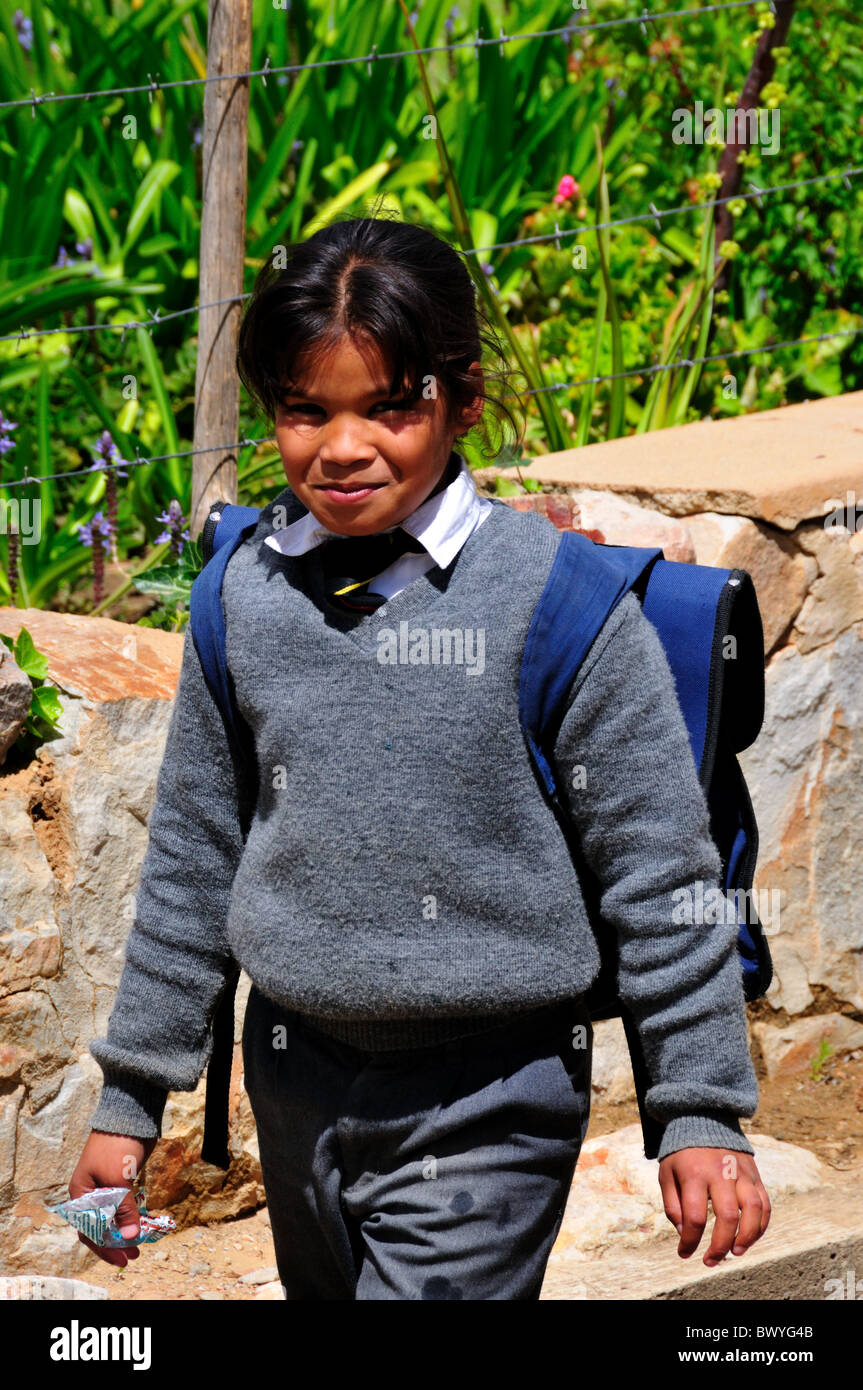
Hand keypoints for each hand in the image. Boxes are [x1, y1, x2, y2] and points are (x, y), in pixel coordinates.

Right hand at [67, 1130, 158, 1267]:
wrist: (130, 1115)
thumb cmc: (118, 1146)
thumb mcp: (119, 1181)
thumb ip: (124, 1210)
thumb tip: (131, 1238)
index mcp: (81, 1194)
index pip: (89, 1230)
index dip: (105, 1247)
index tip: (122, 1259)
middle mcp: (89, 1194)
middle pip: (99, 1227)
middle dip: (115, 1244)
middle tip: (133, 1257)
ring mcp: (104, 1187)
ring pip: (111, 1218)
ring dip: (123, 1233)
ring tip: (138, 1247)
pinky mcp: (119, 1181)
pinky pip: (121, 1207)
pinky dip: (128, 1219)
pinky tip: (139, 1227)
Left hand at [658, 1147, 770, 1266]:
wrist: (702, 1120)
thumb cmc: (682, 1154)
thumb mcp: (667, 1174)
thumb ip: (673, 1205)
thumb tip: (686, 1233)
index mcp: (694, 1173)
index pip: (695, 1217)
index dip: (690, 1241)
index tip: (684, 1253)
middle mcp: (721, 1172)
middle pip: (728, 1216)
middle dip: (720, 1246)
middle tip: (710, 1261)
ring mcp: (741, 1172)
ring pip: (753, 1210)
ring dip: (747, 1237)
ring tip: (735, 1252)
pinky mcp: (755, 1174)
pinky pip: (765, 1203)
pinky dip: (761, 1225)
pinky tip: (749, 1238)